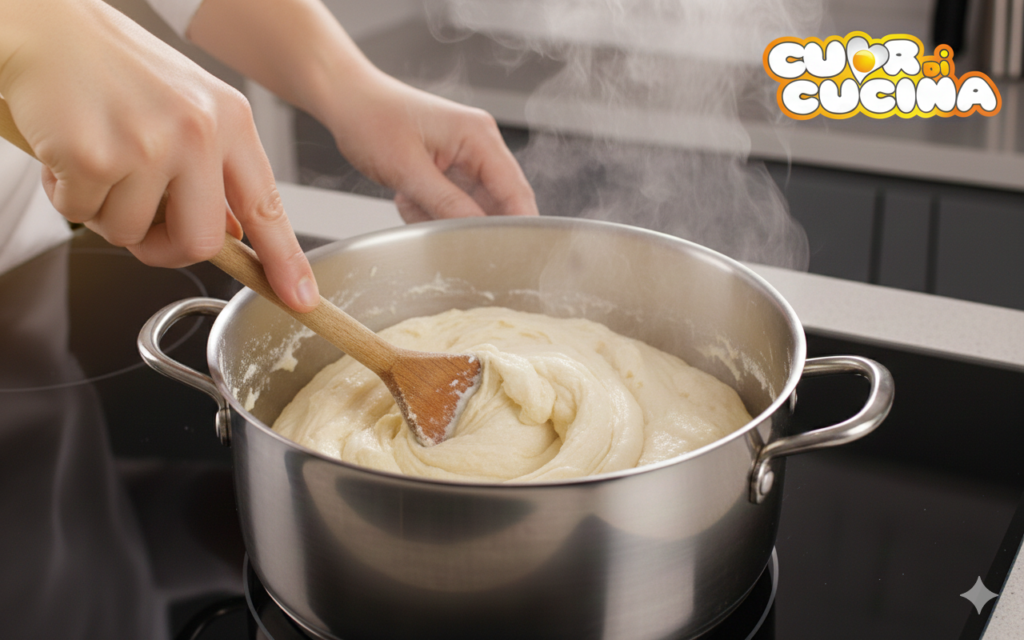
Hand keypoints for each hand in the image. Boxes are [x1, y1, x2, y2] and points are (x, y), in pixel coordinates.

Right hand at [0, 0, 318, 311]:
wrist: (47, 26)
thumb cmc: (115, 68)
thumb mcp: (190, 108)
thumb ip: (215, 169)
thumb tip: (231, 233)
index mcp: (230, 121)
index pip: (267, 206)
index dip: (283, 260)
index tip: (300, 298)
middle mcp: (198, 132)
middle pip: (199, 243)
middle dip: (165, 248)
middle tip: (141, 224)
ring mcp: (149, 144)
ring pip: (132, 233)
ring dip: (106, 212)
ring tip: (98, 161)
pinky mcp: (96, 155)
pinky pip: (83, 215)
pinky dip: (67, 195)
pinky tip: (68, 152)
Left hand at [186, 0, 537, 223]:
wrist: (345, 100)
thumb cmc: (371, 118)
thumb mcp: (407, 168)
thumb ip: (447, 203)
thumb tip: (478, 232)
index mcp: (479, 136)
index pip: (516, 191)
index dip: (517, 226)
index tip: (510, 257)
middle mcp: (480, 144)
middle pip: (500, 203)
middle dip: (470, 222)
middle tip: (438, 227)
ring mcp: (466, 156)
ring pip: (473, 208)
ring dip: (443, 215)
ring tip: (409, 199)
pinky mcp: (451, 167)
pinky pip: (453, 203)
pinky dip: (431, 209)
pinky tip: (406, 197)